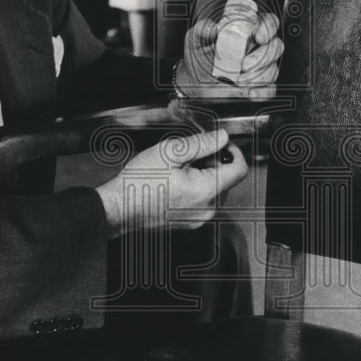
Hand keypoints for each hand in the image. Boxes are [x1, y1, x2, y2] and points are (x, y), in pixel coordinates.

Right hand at [96, 128, 247, 237]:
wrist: (120, 208)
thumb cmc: (139, 183)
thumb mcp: (170, 152)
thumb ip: (202, 143)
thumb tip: (222, 137)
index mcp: (207, 190)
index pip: (240, 170)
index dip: (233, 152)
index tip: (221, 144)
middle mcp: (208, 209)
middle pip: (228, 180)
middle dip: (215, 163)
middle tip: (191, 155)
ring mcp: (200, 218)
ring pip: (217, 191)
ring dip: (206, 175)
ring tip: (180, 169)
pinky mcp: (191, 222)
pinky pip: (205, 202)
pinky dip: (197, 189)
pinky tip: (176, 182)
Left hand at [174, 9, 283, 100]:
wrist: (194, 83)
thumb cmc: (199, 58)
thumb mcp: (195, 40)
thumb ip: (201, 29)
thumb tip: (212, 27)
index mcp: (246, 34)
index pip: (268, 24)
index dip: (268, 28)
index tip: (259, 37)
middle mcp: (256, 49)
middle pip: (276, 46)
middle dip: (262, 56)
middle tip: (244, 64)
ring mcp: (259, 68)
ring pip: (273, 69)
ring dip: (259, 76)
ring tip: (239, 80)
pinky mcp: (258, 86)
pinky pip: (269, 89)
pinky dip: (262, 91)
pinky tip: (250, 93)